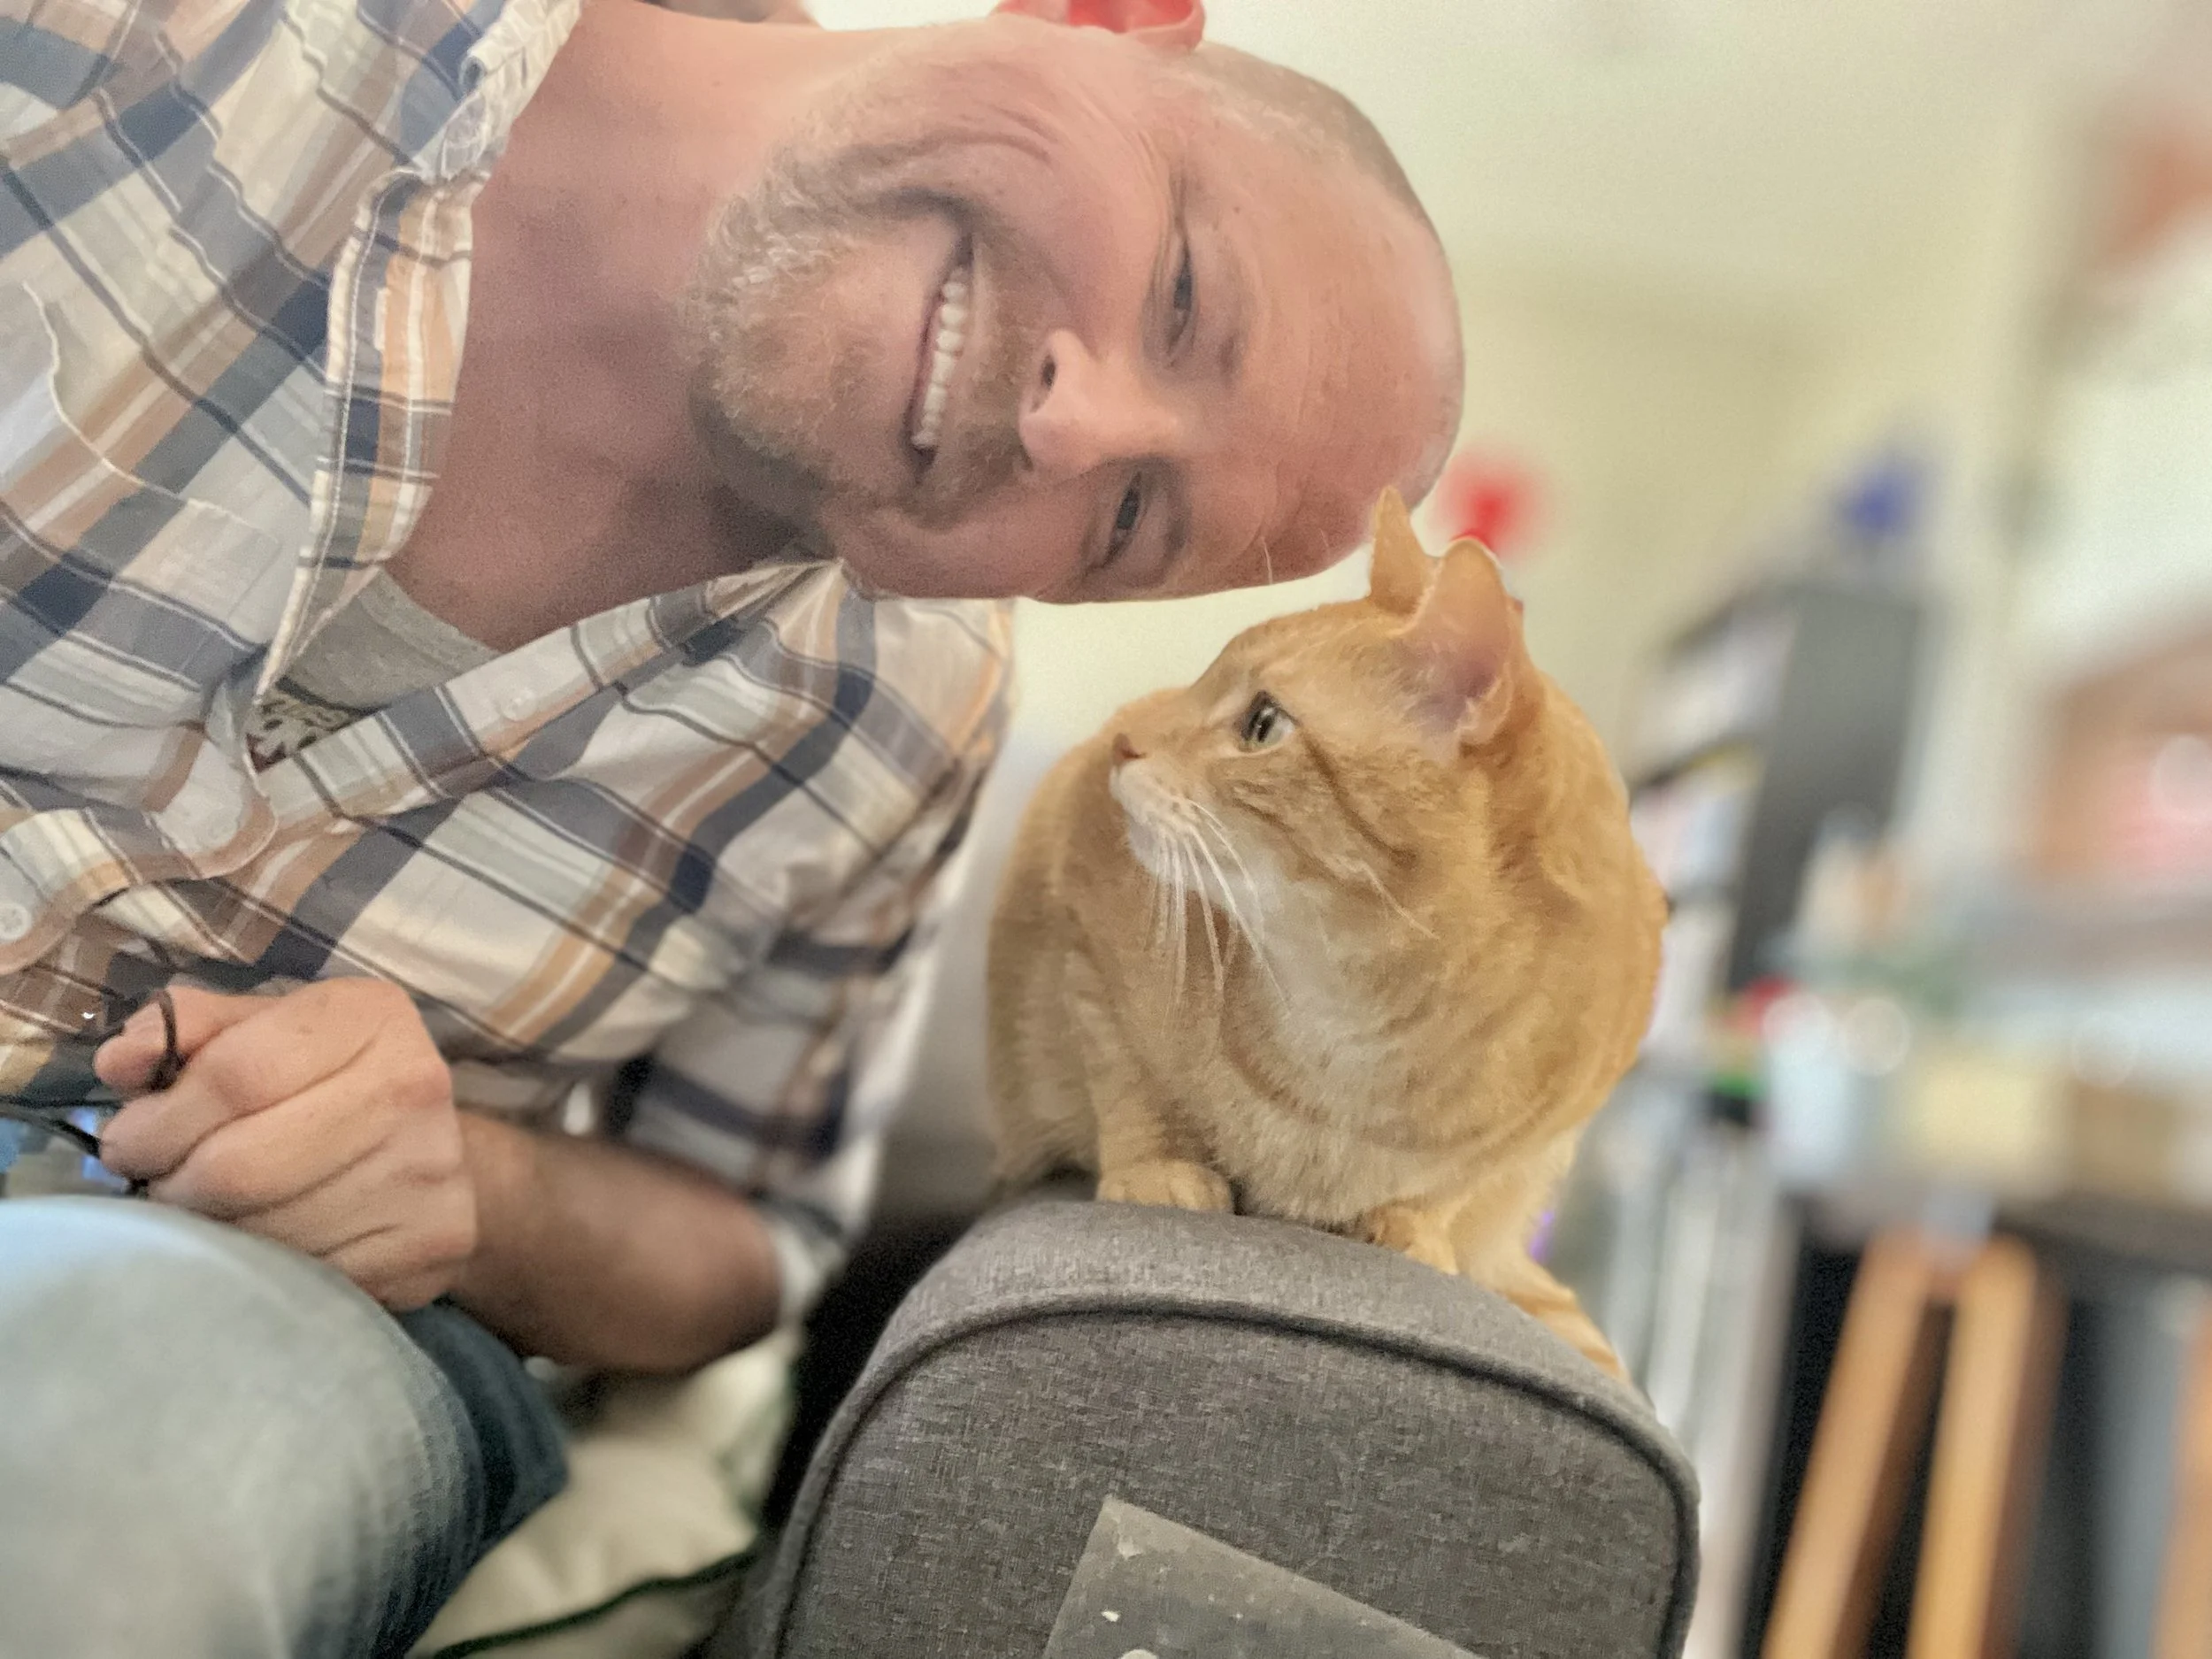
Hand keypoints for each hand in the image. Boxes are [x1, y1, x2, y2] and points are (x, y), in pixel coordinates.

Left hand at [95, 981, 476, 1310]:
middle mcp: (414, 1082)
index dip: (159, 1121)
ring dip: (217, 1233)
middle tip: (162, 1189)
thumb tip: (122, 1062)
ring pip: (269, 1231)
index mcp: (369, 1014)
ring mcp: (430, 1167)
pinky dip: (270, 1270)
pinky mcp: (432, 1242)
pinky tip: (270, 1245)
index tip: (127, 1144)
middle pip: (243, 1164)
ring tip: (215, 1214)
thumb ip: (189, 1032)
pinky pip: (309, 1276)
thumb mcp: (267, 1031)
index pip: (235, 1074)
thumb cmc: (330, 1084)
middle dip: (174, 1186)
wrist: (441, 1155)